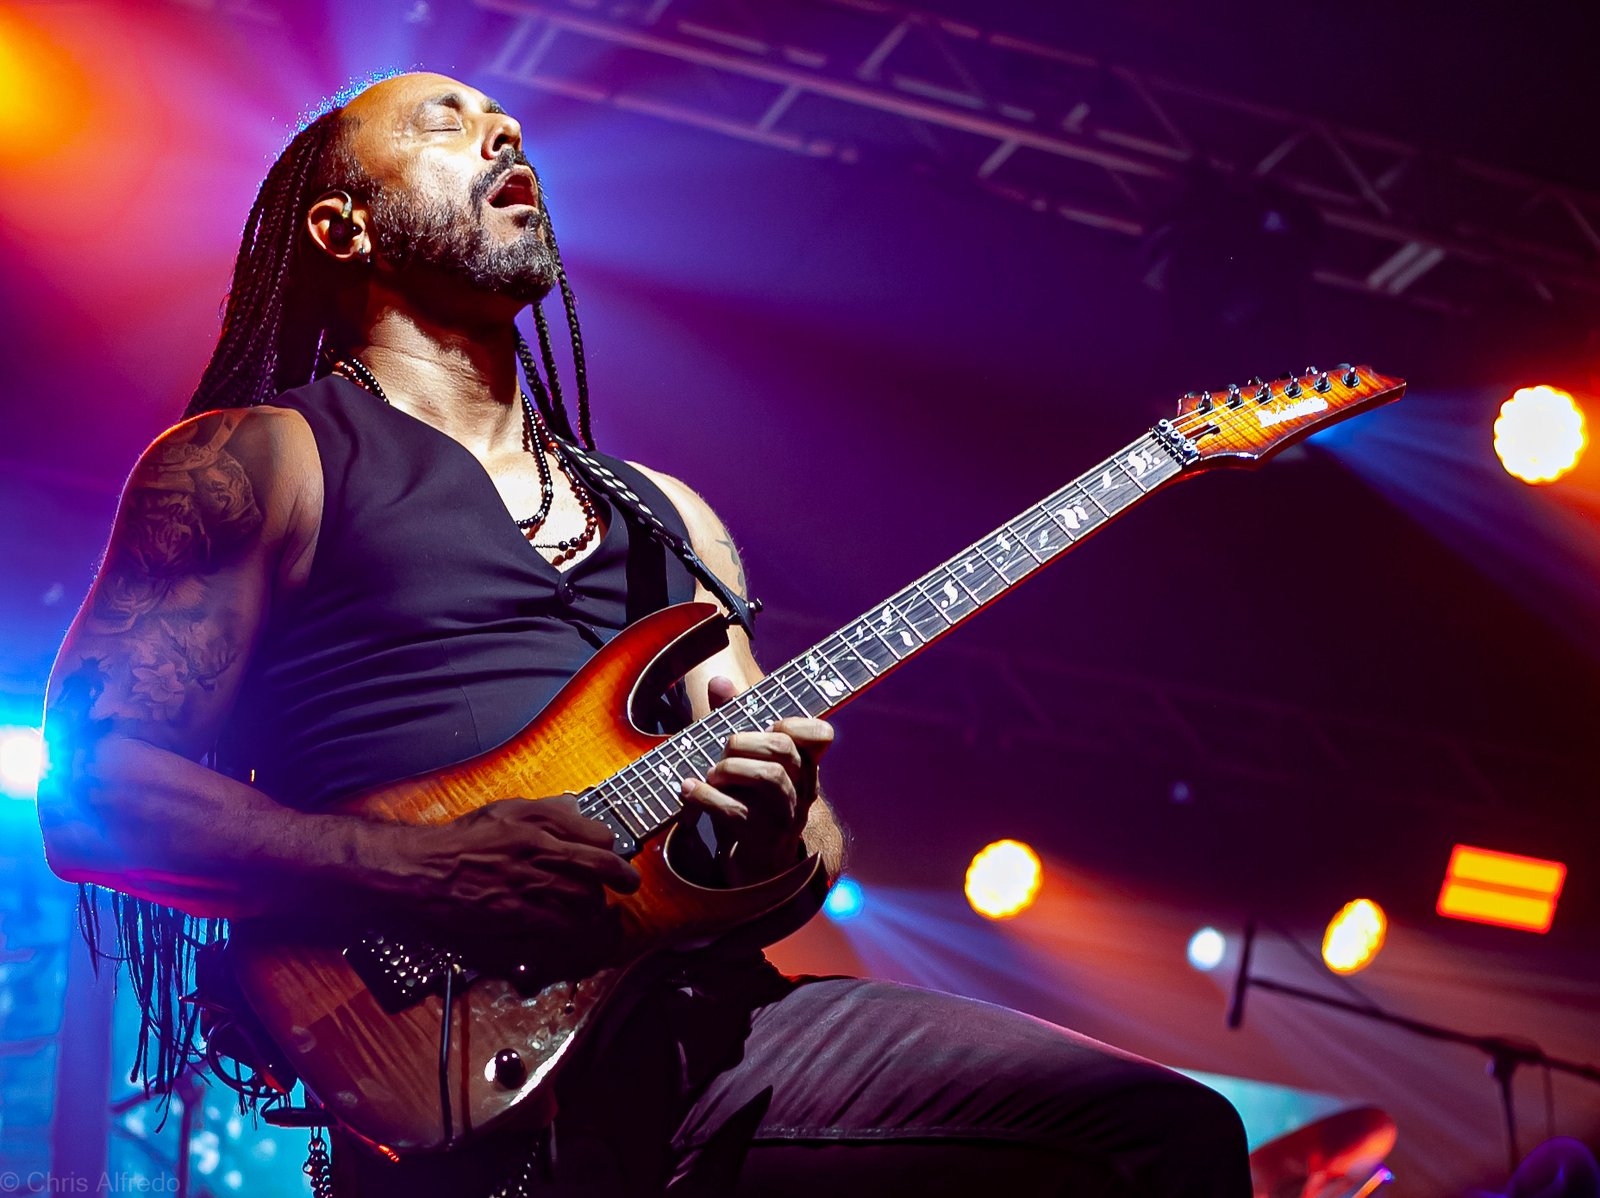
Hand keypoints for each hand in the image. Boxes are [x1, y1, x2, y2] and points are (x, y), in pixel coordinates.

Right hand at [407, 795, 639, 944]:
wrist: (425, 870)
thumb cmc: (463, 839)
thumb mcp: (505, 810)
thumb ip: (543, 809)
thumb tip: (574, 807)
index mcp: (537, 822)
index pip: (596, 835)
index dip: (609, 848)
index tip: (612, 854)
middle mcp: (539, 850)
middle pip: (599, 867)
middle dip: (621, 878)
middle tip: (628, 884)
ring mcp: (530, 883)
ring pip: (585, 898)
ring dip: (596, 905)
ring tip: (596, 907)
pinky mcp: (518, 914)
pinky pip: (561, 925)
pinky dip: (573, 927)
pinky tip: (573, 926)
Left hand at [679, 675, 834, 886]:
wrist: (758, 869)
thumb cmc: (749, 803)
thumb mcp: (743, 762)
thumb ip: (733, 720)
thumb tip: (719, 680)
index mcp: (804, 767)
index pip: (820, 734)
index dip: (792, 722)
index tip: (766, 726)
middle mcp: (801, 790)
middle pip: (784, 749)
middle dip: (744, 741)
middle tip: (723, 751)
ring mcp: (785, 817)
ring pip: (770, 778)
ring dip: (730, 768)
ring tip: (711, 774)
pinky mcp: (762, 841)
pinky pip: (738, 813)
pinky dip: (706, 797)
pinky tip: (689, 790)